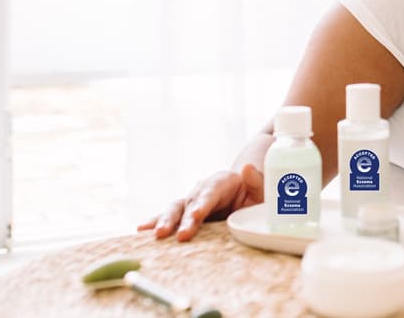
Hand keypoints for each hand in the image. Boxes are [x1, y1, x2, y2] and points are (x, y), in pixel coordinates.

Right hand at [137, 163, 263, 240]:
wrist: (247, 195)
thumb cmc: (256, 196)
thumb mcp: (262, 190)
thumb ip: (256, 181)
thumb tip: (248, 168)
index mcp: (222, 182)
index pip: (210, 193)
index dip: (202, 205)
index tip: (196, 216)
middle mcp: (202, 189)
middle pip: (189, 202)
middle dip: (182, 219)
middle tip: (179, 235)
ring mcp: (191, 201)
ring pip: (174, 209)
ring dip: (164, 221)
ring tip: (156, 234)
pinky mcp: (184, 213)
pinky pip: (169, 217)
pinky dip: (154, 222)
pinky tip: (141, 230)